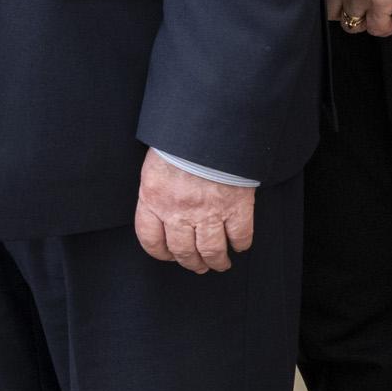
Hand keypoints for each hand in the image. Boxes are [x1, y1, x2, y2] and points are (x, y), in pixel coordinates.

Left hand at [135, 150, 255, 273]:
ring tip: (220, 264)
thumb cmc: (180, 139)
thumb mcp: (155, 164)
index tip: (168, 255)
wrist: (210, 125)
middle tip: (198, 265)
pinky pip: (240, 235)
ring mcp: (209, 212)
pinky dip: (241, 244)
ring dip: (216, 261)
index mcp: (153, 199)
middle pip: (183, 251)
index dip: (160, 252)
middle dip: (191, 263)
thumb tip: (162, 205)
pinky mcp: (236, 207)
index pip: (150, 239)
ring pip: (211, 251)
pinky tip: (240, 245)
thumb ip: (157, 189)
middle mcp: (178, 212)